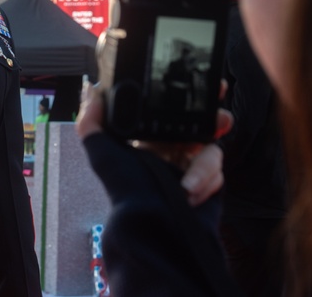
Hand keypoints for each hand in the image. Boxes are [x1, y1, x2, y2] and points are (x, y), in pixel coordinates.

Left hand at [76, 80, 232, 205]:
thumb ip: (91, 124)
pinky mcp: (208, 186)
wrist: (151, 228)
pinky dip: (206, 183)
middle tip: (219, 117)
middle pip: (202, 124)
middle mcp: (173, 152)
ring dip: (205, 164)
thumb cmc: (126, 191)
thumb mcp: (103, 154)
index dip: (188, 96)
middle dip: (214, 118)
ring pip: (212, 150)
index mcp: (152, 141)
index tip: (199, 82)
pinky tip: (190, 194)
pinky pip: (218, 174)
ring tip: (188, 186)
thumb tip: (91, 93)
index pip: (173, 111)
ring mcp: (192, 169)